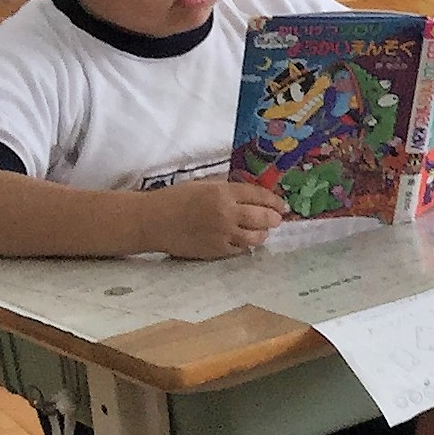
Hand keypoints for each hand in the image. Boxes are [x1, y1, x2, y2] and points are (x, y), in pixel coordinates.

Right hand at [152, 179, 283, 257]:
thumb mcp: (202, 185)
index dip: (274, 200)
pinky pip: (240, 249)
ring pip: (256, 237)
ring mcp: (223, 233)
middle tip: (276, 219)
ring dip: (262, 233)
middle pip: (264, 217)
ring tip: (261, 231)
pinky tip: (243, 241)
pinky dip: (245, 245)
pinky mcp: (216, 250)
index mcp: (223, 192)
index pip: (259, 195)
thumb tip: (251, 193)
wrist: (152, 221)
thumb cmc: (174, 199)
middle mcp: (227, 212)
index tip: (282, 205)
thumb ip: (227, 188)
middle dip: (274, 218)